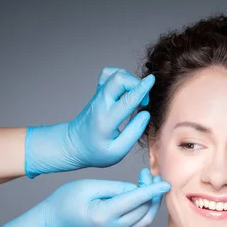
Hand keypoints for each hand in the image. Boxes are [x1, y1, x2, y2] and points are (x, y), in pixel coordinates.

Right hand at [0, 168, 169, 226]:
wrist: (51, 225)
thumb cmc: (63, 201)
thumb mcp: (87, 187)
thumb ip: (114, 187)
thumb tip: (136, 189)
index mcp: (103, 214)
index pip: (135, 200)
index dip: (153, 191)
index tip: (166, 183)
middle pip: (144, 211)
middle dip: (152, 192)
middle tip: (147, 173)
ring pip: (143, 219)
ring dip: (150, 201)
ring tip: (145, 182)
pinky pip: (136, 223)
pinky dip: (144, 208)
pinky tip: (140, 194)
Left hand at [25, 67, 153, 177]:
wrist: (74, 145)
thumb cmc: (97, 152)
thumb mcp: (117, 152)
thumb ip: (134, 133)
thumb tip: (145, 113)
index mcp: (106, 121)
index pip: (126, 100)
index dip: (141, 89)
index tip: (152, 80)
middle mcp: (101, 104)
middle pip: (119, 79)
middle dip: (137, 84)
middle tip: (144, 101)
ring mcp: (98, 96)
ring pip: (115, 75)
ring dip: (131, 81)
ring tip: (135, 98)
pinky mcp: (98, 93)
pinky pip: (109, 75)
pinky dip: (122, 77)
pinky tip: (126, 90)